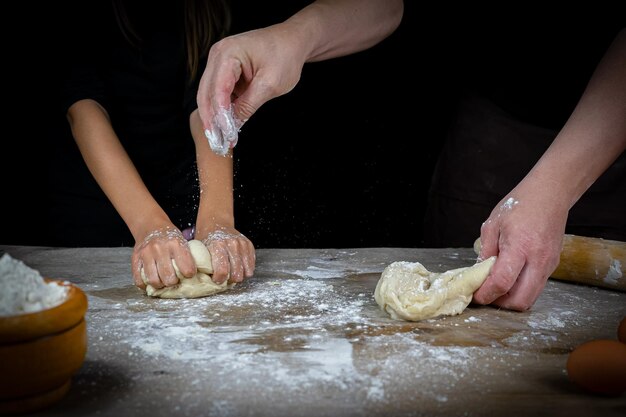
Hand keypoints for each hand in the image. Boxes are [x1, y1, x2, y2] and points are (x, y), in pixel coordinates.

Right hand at [131, 226, 195, 289]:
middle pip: (168, 277)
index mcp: (175, 244)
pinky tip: (151, 283)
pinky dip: (145, 286)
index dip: (189, 274)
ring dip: (160, 285)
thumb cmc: (169, 236)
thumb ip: (186, 256)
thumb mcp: (182, 241)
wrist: (150, 226)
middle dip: (173, 283)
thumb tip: (196, 275)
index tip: (189, 275)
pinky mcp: (135, 259)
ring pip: (153, 280)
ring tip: (163, 282)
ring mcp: (146, 254)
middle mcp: (160, 249)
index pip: (186, 267)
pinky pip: (139, 279)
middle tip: (175, 281)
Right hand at [197, 25, 306, 151]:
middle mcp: (217, 55)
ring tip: (221, 138)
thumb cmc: (285, 55)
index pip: (218, 89)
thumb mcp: (270, 84)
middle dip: (211, 119)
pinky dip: (221, 109)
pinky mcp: (224, 70)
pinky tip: (226, 126)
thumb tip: (233, 124)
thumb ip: (249, 104)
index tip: (225, 134)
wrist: (293, 41)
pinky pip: (218, 93)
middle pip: (206, 93)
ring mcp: (219, 62)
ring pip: (209, 94)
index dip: (220, 114)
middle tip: (217, 141)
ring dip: (214, 117)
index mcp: (228, 53)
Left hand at [200, 226, 255, 284]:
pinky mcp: (249, 245)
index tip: (216, 280)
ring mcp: (242, 244)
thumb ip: (203, 264)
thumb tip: (204, 281)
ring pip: (246, 272)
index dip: (219, 280)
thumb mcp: (201, 250)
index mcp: (217, 245)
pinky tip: (238, 267)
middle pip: (237, 274)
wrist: (217, 222)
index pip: (222, 271)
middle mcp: (232, 244)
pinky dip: (246, 269)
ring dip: (239, 275)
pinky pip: (252, 265)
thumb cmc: (207, 238)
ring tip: (231, 273)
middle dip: (230, 280)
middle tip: (225, 278)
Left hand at [473, 187, 568, 310]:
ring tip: (497, 285)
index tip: (474, 294)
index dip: (485, 293)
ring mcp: (548, 265)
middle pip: (520, 300)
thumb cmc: (520, 205)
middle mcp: (538, 260)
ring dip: (511, 299)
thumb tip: (479, 274)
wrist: (550, 194)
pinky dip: (521, 289)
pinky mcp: (553, 266)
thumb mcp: (493, 224)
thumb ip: (485, 252)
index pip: (502, 282)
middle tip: (486, 293)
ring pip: (530, 298)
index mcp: (520, 247)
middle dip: (500, 303)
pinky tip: (510, 277)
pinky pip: (536, 288)